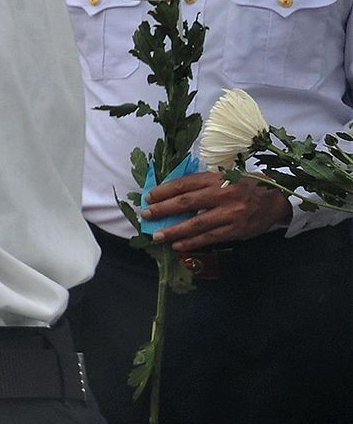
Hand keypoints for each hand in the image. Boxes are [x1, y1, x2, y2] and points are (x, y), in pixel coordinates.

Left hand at [147, 170, 291, 250]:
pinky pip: (209, 238)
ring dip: (174, 231)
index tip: (149, 197)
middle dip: (163, 210)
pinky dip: (191, 242)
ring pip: (196, 224)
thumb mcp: (224, 177)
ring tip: (158, 236)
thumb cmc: (244, 186)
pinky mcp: (236, 230)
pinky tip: (178, 245)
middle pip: (187, 203)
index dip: (164, 191)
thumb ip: (202, 184)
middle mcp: (223, 195)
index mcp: (218, 178)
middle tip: (146, 215)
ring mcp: (230, 214)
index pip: (185, 184)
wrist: (276, 199)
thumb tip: (170, 194)